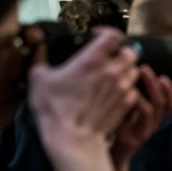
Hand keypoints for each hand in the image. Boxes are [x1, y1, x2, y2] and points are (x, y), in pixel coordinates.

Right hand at [29, 29, 140, 151]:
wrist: (72, 138)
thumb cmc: (54, 109)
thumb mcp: (38, 77)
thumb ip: (40, 54)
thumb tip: (36, 39)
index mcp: (92, 59)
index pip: (113, 35)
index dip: (107, 32)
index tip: (97, 35)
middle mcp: (113, 70)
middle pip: (130, 51)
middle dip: (120, 51)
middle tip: (108, 57)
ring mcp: (123, 87)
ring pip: (135, 70)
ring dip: (126, 69)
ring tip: (112, 75)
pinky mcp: (128, 103)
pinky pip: (135, 89)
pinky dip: (128, 88)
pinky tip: (114, 92)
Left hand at [109, 65, 171, 170]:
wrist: (103, 161)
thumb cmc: (112, 135)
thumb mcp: (126, 118)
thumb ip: (131, 103)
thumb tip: (130, 79)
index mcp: (153, 123)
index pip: (170, 106)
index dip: (170, 91)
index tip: (163, 77)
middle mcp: (152, 129)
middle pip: (163, 105)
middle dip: (155, 85)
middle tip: (145, 69)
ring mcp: (142, 134)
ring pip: (153, 110)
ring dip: (148, 91)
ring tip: (138, 76)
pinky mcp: (130, 139)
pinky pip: (138, 119)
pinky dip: (137, 104)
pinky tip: (128, 94)